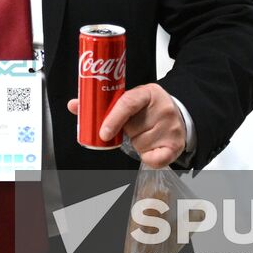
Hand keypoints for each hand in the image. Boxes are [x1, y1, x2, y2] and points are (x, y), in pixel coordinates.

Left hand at [67, 83, 184, 168]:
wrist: (178, 114)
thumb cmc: (147, 109)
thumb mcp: (130, 100)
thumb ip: (102, 104)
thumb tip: (73, 105)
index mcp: (148, 93)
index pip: (127, 103)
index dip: (112, 120)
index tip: (102, 133)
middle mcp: (163, 108)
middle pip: (133, 128)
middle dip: (127, 132)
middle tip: (133, 127)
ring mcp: (172, 126)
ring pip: (141, 144)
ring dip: (137, 144)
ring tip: (145, 133)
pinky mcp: (177, 144)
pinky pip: (155, 159)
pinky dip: (148, 158)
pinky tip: (151, 149)